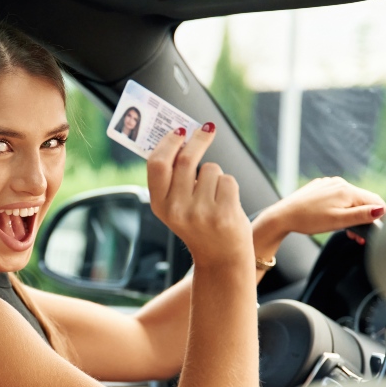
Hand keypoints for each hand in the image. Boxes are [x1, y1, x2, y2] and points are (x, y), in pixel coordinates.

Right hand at [147, 124, 251, 268]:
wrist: (220, 257)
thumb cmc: (198, 224)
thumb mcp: (176, 206)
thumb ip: (173, 178)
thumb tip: (179, 135)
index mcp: (159, 205)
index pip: (157, 165)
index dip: (168, 143)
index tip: (179, 130)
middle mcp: (176, 209)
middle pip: (186, 160)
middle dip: (198, 139)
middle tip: (206, 129)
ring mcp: (200, 213)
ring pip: (210, 170)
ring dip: (216, 174)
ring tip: (214, 194)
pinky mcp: (223, 214)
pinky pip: (227, 181)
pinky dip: (228, 186)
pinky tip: (225, 203)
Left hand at [262, 176, 385, 237]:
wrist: (282, 216)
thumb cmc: (309, 220)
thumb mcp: (338, 221)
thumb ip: (361, 215)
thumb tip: (382, 210)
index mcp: (347, 190)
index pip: (376, 201)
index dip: (381, 216)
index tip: (376, 231)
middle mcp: (340, 183)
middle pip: (363, 200)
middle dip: (365, 218)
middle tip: (358, 236)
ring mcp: (329, 184)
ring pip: (350, 199)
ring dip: (353, 215)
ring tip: (347, 231)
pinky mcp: (321, 188)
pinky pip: (338, 197)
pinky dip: (341, 208)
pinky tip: (334, 219)